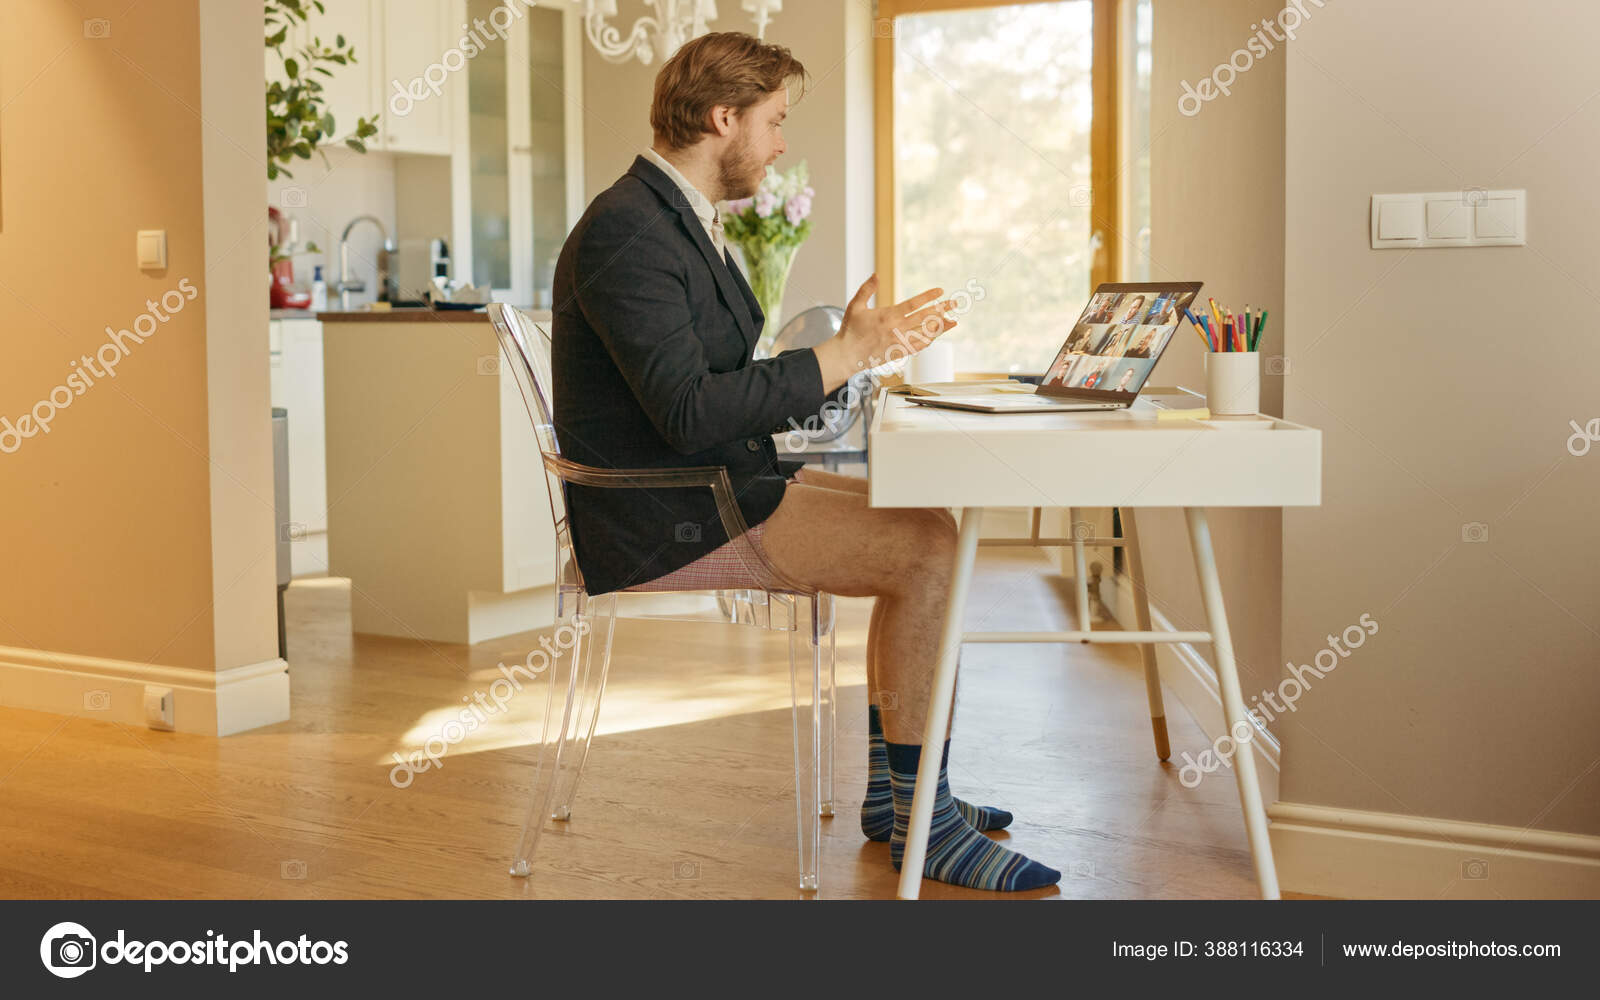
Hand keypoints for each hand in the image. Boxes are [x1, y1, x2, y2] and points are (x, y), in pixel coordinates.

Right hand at [812, 274, 958, 392]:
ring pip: (925, 333)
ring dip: (941, 327)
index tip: (940, 291)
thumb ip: (867, 289)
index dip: (929, 297)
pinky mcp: (899, 353)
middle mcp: (897, 329)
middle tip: (955, 303)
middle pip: (925, 317)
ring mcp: (899, 342)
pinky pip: (919, 346)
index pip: (914, 304)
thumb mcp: (855, 306)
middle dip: (942, 309)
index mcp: (888, 316)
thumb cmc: (850, 330)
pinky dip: (930, 340)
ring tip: (954, 321)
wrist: (847, 355)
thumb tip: (876, 274)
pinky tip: (936, 335)